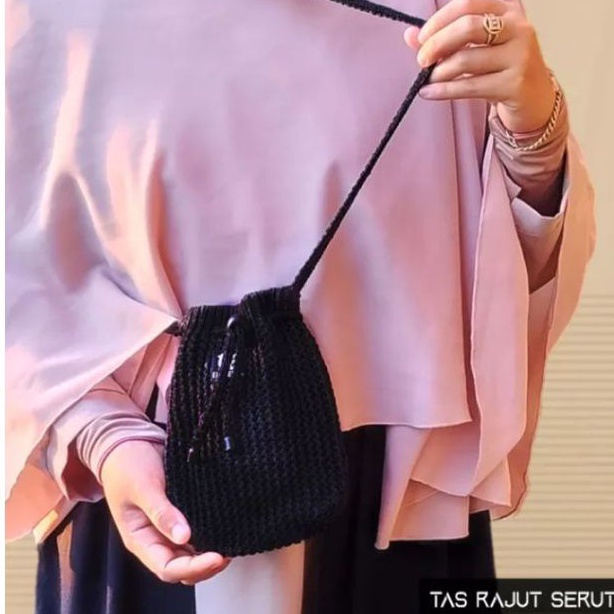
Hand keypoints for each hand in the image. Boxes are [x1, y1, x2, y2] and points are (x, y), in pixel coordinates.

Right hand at [100, 440, 230, 583]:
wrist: (129, 441)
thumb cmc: (128, 465)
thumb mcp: (143, 487)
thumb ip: (161, 513)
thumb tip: (184, 537)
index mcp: (140, 539)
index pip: (168, 568)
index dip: (193, 568)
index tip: (217, 557)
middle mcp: (156, 537)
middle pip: (182, 565)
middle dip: (206, 565)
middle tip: (229, 552)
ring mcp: (168, 526)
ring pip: (191, 552)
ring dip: (210, 551)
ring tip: (231, 541)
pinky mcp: (181, 511)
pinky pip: (197, 530)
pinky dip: (211, 533)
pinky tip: (224, 526)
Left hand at [404, 0, 555, 133]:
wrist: (534, 98)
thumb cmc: (501, 68)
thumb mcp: (478, 47)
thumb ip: (445, 38)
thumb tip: (409, 35)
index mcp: (508, 9)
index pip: (467, 4)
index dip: (439, 20)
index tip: (421, 39)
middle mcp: (518, 27)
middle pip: (467, 27)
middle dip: (437, 44)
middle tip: (422, 60)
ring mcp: (520, 56)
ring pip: (466, 59)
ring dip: (439, 72)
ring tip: (428, 79)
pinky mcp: (514, 84)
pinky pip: (469, 86)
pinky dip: (443, 90)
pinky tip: (427, 93)